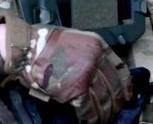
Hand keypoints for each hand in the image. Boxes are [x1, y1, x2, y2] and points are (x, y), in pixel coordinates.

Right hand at [0, 16, 132, 122]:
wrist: (26, 48)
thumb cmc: (44, 41)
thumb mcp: (74, 38)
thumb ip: (89, 52)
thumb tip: (97, 69)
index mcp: (97, 46)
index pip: (119, 68)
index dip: (125, 84)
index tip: (127, 92)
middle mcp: (95, 60)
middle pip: (113, 86)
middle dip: (116, 100)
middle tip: (116, 109)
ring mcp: (86, 76)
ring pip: (103, 99)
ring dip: (104, 112)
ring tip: (103, 118)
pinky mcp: (75, 91)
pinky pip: (88, 108)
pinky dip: (90, 117)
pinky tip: (89, 120)